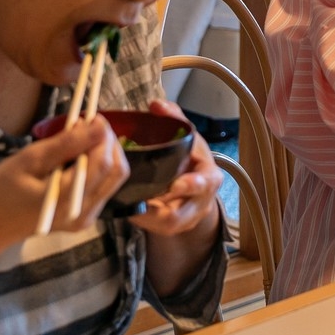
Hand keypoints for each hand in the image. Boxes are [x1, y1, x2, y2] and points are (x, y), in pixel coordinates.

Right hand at [0, 114, 128, 246]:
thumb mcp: (29, 161)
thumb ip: (66, 144)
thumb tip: (99, 126)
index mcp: (71, 201)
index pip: (105, 163)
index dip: (104, 135)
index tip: (90, 116)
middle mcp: (85, 213)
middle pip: (117, 172)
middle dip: (107, 144)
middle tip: (84, 126)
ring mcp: (85, 218)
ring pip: (112, 179)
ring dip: (102, 154)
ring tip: (76, 139)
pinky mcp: (82, 217)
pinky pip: (100, 187)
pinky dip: (94, 167)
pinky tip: (72, 158)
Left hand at [128, 101, 223, 237]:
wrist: (196, 184)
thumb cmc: (190, 157)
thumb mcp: (186, 134)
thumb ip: (174, 117)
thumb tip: (156, 104)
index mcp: (209, 177)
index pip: (206, 183)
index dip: (192, 186)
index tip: (176, 185)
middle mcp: (201, 202)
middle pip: (182, 214)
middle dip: (158, 210)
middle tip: (138, 202)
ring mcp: (187, 218)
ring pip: (166, 225)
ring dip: (145, 216)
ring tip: (127, 204)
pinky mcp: (173, 229)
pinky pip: (155, 230)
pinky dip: (140, 219)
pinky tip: (125, 208)